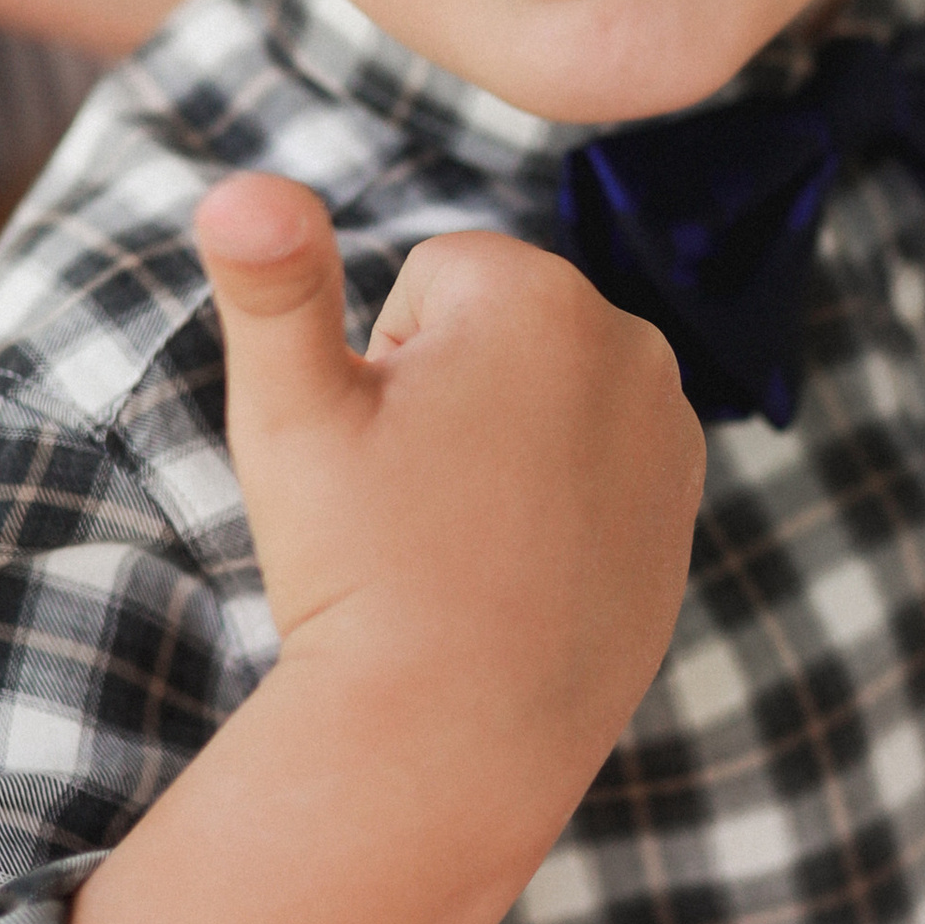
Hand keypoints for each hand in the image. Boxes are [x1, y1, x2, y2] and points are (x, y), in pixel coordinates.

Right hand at [198, 173, 703, 791]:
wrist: (456, 740)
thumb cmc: (360, 571)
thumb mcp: (289, 417)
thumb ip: (271, 283)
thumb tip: (238, 182)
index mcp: (541, 294)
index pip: (430, 279)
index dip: (381, 363)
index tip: (383, 451)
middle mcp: (633, 344)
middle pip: (497, 332)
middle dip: (448, 394)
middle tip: (419, 502)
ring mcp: (674, 433)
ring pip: (545, 398)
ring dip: (502, 445)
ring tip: (465, 540)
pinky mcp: (686, 510)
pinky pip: (596, 467)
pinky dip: (557, 502)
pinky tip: (520, 571)